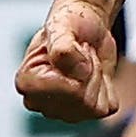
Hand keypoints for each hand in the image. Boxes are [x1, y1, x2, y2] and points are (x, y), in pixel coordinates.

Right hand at [17, 0, 120, 123]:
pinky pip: (108, 107)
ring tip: (85, 62)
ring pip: (95, 106)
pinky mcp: (86, 112)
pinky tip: (93, 74)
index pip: (65, 91)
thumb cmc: (67, 24)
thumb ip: (63, 47)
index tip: (70, 47)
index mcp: (27, 83)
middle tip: (80, 53)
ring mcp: (63, 111)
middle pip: (81, 101)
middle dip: (88, 70)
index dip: (76, 66)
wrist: (85, 27)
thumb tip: (79, 73)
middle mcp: (42, 103)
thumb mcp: (62, 26)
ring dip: (96, 77)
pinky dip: (107, 87)